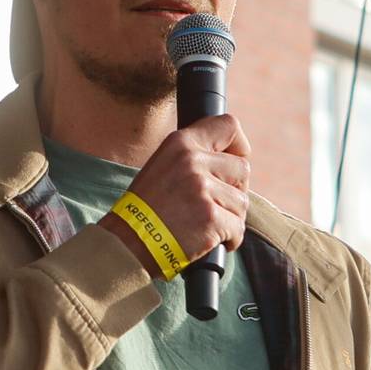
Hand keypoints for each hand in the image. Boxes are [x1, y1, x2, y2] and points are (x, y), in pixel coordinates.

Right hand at [102, 114, 251, 270]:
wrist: (128, 244)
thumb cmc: (146, 210)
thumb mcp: (163, 166)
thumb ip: (193, 157)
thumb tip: (233, 158)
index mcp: (181, 143)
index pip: (228, 125)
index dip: (239, 146)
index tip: (236, 162)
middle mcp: (193, 161)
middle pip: (243, 168)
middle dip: (235, 190)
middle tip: (215, 205)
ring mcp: (203, 190)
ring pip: (242, 201)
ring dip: (230, 217)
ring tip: (204, 225)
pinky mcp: (211, 218)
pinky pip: (238, 227)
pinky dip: (230, 239)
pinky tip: (208, 240)